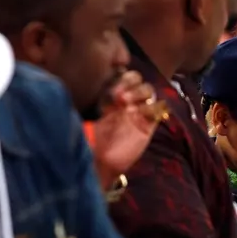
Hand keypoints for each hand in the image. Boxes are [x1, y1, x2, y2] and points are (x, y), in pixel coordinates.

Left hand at [93, 71, 161, 186]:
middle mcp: (126, 100)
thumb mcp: (84, 116)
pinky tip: (139, 113)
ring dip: (139, 92)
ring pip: (148, 90)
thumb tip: (78, 84)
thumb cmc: (90, 140)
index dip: (117, 76)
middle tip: (117, 94)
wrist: (100, 162)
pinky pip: (157, 109)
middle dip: (128, 81)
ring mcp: (138, 111)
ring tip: (126, 102)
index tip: (106, 88)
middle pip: (136, 78)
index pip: (120, 74)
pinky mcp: (148, 125)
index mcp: (110, 95)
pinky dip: (152, 107)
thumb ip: (86, 102)